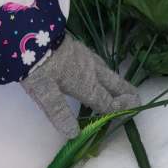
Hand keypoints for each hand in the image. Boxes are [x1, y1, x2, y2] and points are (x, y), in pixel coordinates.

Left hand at [22, 34, 139, 139]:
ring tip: (121, 88)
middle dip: (126, 93)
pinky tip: (99, 70)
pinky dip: (105, 72)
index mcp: (86, 84)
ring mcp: (86, 58)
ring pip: (107, 72)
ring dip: (116, 82)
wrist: (30, 33)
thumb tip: (74, 134)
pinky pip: (99, 63)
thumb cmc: (37, 66)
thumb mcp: (45, 93)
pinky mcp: (79, 48)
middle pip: (114, 84)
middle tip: (137, 99)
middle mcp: (91, 71)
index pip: (107, 101)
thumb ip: (60, 113)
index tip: (130, 113)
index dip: (119, 109)